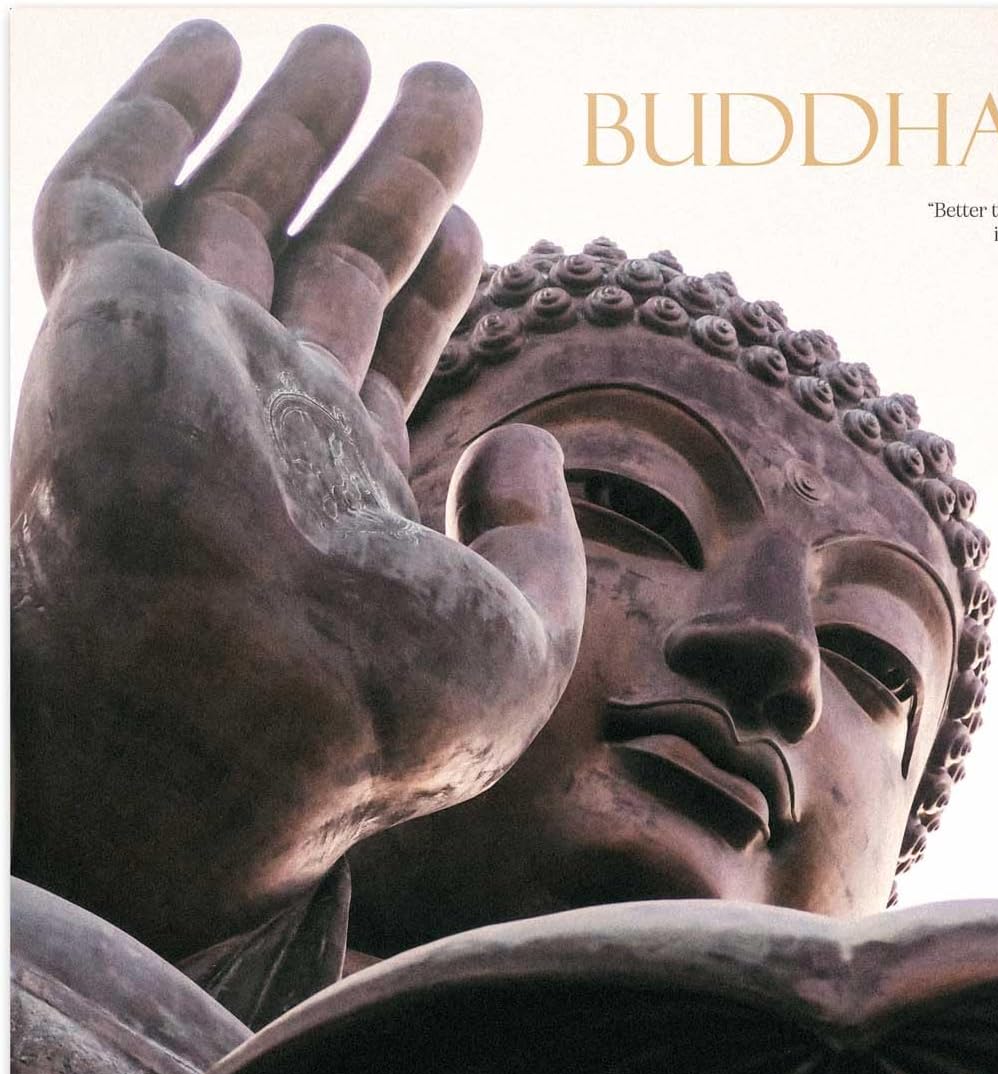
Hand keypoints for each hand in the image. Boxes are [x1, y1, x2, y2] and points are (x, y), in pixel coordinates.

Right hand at [11, 22, 586, 957]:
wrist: (242, 726)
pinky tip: (216, 44)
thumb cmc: (385, 711)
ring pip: (234, 207)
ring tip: (356, 44)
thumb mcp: (521, 635)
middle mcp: (256, 420)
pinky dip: (156, 112)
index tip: (468, 220)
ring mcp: (178, 366)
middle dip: (385, 176)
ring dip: (293, 124)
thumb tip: (525, 443)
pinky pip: (110, 187)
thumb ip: (537, 539)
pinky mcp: (105, 320)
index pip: (387, 353)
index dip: (430, 282)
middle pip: (329, 263)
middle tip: (444, 86)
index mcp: (339, 490)